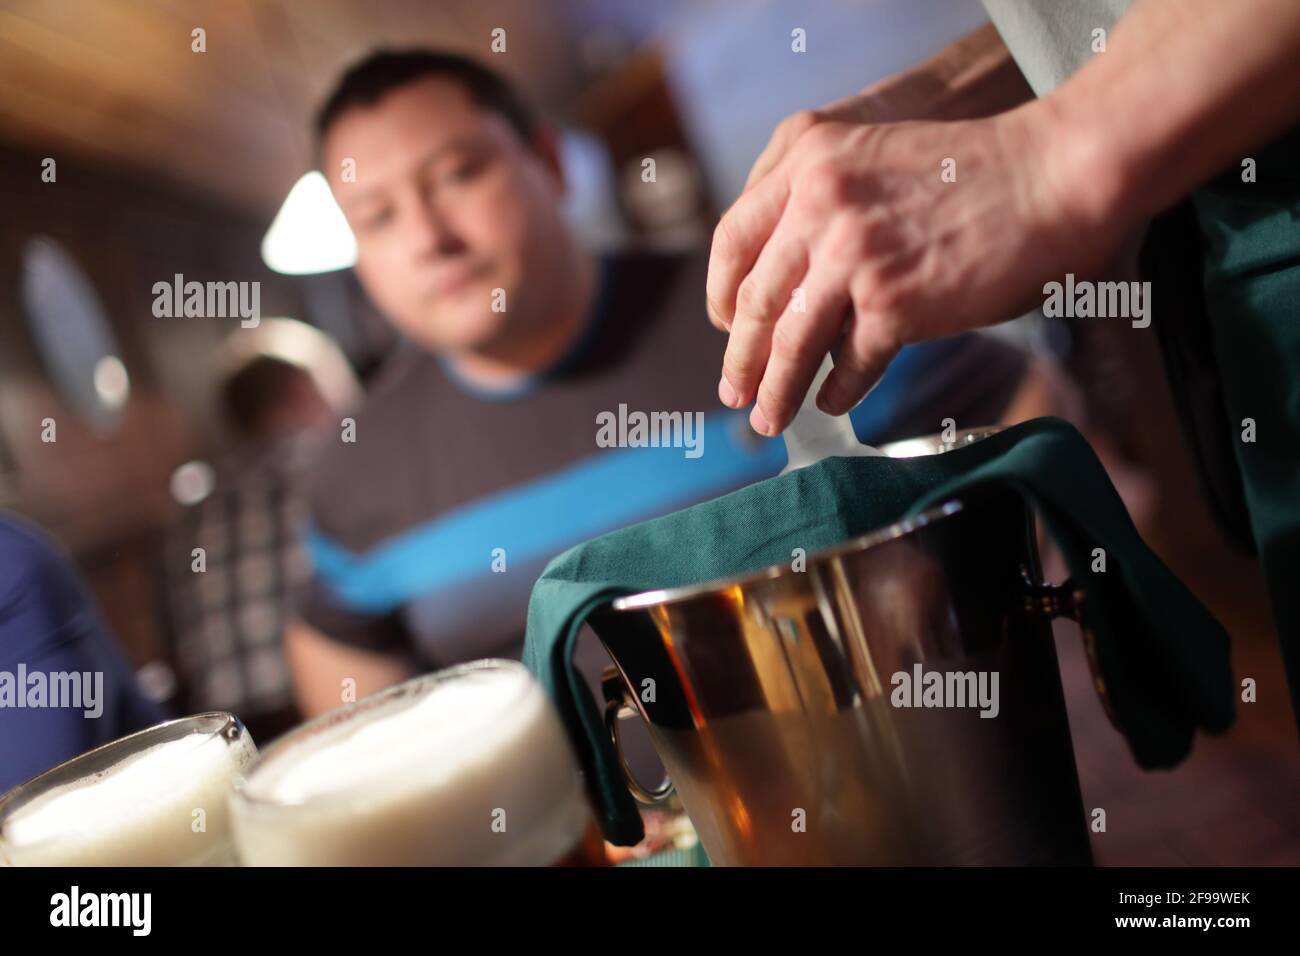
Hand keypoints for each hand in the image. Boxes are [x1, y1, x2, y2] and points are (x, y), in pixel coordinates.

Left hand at [707, 102, 1119, 435]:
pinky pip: (849, 365)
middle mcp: (818, 203)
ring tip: (767, 418)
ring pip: (790, 341)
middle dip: (738, 357)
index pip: (733, 238)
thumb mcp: (873, 158)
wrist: (1055, 174)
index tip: (724, 324)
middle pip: (753, 299)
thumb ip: (821, 203)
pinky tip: (833, 403)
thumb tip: (784, 284)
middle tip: (732, 392)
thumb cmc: (975, 172)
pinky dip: (838, 392)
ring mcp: (853, 256)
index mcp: (807, 158)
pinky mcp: (893, 304)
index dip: (720, 292)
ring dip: (775, 390)